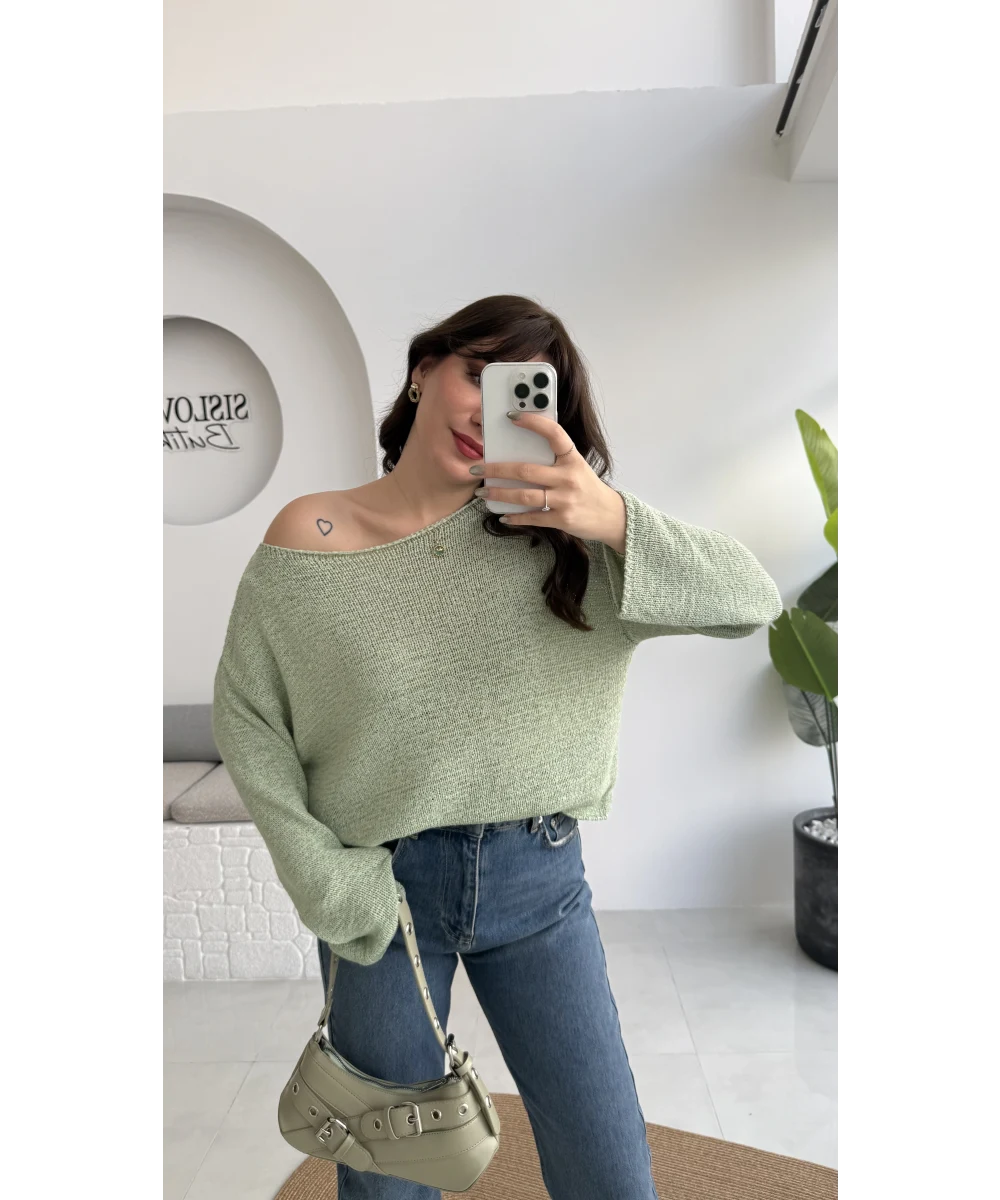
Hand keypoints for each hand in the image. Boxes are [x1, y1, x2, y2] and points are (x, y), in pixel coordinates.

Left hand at [471, 411, 625, 546]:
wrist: (611, 516)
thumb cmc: (587, 487)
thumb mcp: (576, 466)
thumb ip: (553, 458)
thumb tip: (517, 451)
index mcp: (573, 458)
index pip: (554, 434)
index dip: (533, 423)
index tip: (511, 416)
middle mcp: (569, 477)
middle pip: (526, 470)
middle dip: (496, 470)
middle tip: (477, 469)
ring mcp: (566, 499)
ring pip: (525, 495)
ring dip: (499, 494)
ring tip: (483, 493)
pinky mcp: (562, 519)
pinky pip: (532, 517)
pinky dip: (515, 518)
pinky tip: (502, 515)